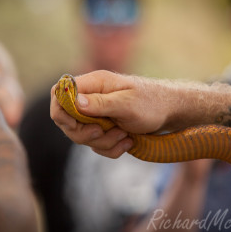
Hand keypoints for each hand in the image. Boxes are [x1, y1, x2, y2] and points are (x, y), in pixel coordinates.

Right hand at [50, 70, 176, 157]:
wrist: (172, 113)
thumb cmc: (152, 103)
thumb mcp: (127, 104)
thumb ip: (100, 103)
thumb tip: (74, 101)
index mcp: (94, 84)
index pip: (59, 92)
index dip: (60, 111)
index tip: (75, 124)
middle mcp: (91, 98)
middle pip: (66, 120)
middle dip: (85, 133)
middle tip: (106, 132)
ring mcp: (97, 114)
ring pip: (82, 136)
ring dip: (103, 142)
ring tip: (125, 135)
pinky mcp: (105, 128)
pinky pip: (96, 144)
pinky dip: (111, 147)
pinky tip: (128, 141)